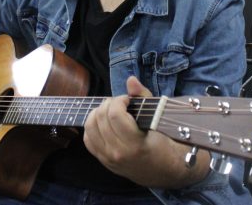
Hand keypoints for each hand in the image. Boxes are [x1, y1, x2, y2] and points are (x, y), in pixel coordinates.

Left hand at [84, 76, 209, 187]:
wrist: (163, 171)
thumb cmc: (163, 143)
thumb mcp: (159, 120)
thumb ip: (143, 97)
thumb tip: (131, 80)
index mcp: (134, 144)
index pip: (115, 115)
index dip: (119, 100)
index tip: (127, 100)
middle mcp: (118, 153)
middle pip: (101, 118)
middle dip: (109, 103)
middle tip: (120, 103)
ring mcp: (108, 158)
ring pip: (90, 126)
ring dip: (98, 112)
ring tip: (110, 110)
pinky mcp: (102, 160)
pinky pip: (87, 139)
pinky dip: (92, 126)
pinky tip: (104, 122)